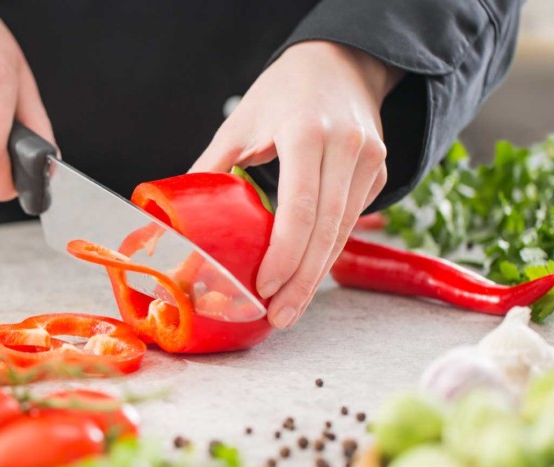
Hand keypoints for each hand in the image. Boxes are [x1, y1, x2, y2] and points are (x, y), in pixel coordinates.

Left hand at [191, 41, 401, 328]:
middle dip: (301, 281)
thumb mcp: (238, 124)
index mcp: (307, 132)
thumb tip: (175, 223)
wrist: (340, 62)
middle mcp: (346, 146)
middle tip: (278, 318)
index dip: (284, 254)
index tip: (263, 288)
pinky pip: (350, 222)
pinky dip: (326, 253)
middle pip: (326, 229)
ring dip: (315, 276)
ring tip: (288, 311)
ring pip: (343, 232)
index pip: (301, 206)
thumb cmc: (280, 94)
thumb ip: (210, 171)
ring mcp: (370, 160)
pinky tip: (305, 279)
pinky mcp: (378, 173)